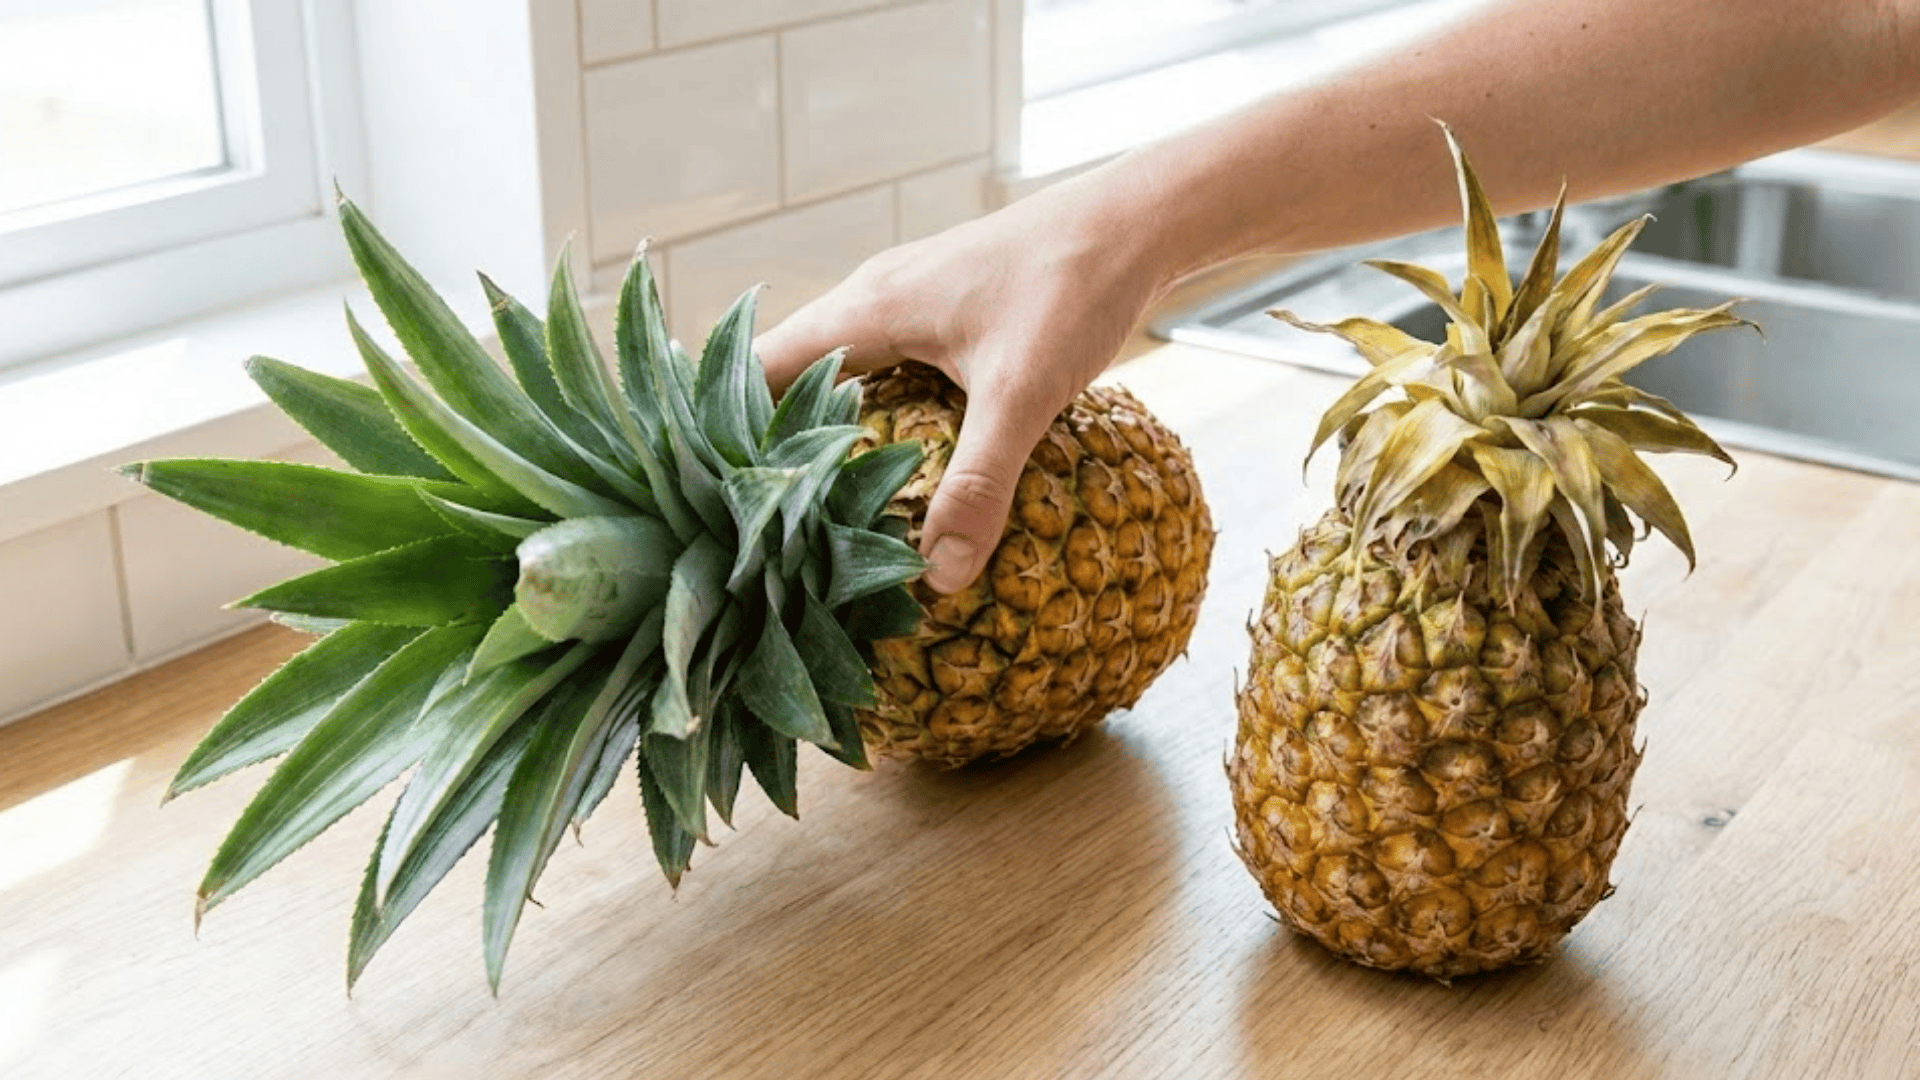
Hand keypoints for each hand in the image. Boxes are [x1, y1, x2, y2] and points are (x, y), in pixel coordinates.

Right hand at [755, 181, 1164, 593]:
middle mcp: (873, 300)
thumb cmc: (1072, 286)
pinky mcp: (946, 315)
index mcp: (867, 308)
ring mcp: (909, 304)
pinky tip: (896, 471)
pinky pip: (885, 372)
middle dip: (775, 447)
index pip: (760, 368)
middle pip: (793, 378)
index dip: (729, 431)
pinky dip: (877, 420)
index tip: (716, 501)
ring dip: (828, 435)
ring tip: (817, 515)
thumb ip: (979, 484)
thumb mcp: (1022, 394)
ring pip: (841, 376)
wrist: (1138, 223)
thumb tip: (938, 577)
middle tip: (762, 528)